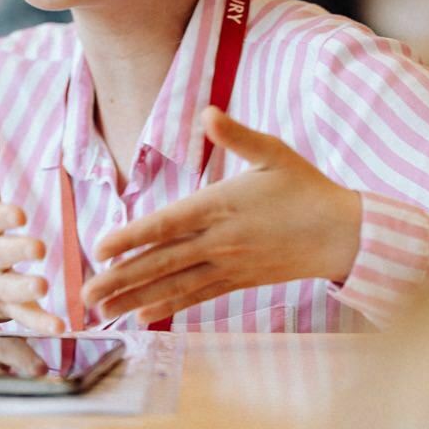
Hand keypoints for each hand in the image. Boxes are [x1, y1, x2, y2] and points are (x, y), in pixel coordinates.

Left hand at [82, 107, 361, 325]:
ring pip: (173, 284)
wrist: (342, 235)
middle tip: (85, 295)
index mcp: (220, 205)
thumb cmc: (305, 188)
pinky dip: (169, 306)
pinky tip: (144, 315)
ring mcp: (228, 266)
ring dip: (135, 297)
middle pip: (161, 261)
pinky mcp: (239, 281)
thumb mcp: (273, 152)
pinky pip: (197, 296)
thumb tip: (208, 114)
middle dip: (120, 278)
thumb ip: (236, 135)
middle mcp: (219, 241)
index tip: (99, 249)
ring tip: (103, 311)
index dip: (130, 238)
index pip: (165, 224)